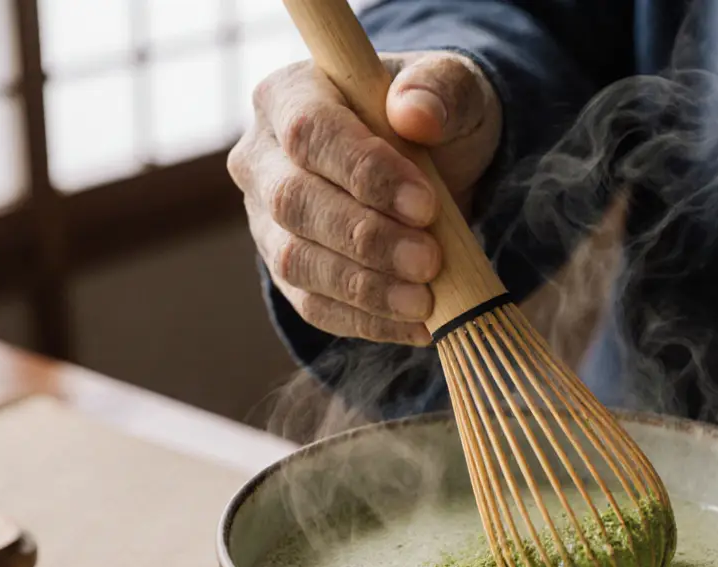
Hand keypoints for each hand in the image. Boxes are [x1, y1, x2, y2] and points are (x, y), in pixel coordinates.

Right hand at [227, 51, 502, 344]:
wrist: (438, 163)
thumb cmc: (437, 118)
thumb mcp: (455, 90)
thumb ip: (439, 89)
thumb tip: (414, 112)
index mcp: (290, 95)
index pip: (310, 133)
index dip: (363, 173)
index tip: (425, 205)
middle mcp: (262, 158)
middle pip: (294, 203)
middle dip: (366, 238)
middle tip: (429, 260)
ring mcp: (267, 219)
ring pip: (296, 262)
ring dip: (364, 288)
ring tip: (425, 300)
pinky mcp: (288, 270)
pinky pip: (313, 306)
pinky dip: (367, 321)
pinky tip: (419, 324)